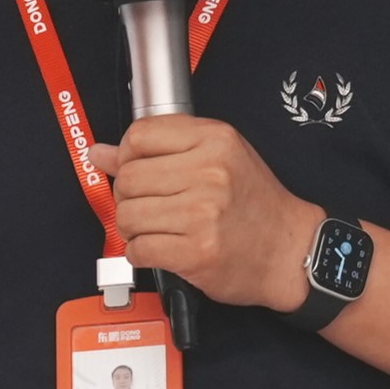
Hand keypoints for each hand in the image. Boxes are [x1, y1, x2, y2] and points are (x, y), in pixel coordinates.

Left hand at [93, 117, 323, 311]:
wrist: (289, 251)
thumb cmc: (254, 204)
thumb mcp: (219, 158)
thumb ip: (161, 149)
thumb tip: (100, 152)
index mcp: (215, 140)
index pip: (140, 136)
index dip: (127, 155)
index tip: (135, 169)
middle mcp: (209, 172)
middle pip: (129, 178)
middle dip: (128, 196)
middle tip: (148, 205)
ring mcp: (203, 214)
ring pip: (128, 215)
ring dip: (133, 228)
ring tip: (156, 228)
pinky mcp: (196, 252)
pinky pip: (138, 249)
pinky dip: (140, 253)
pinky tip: (160, 248)